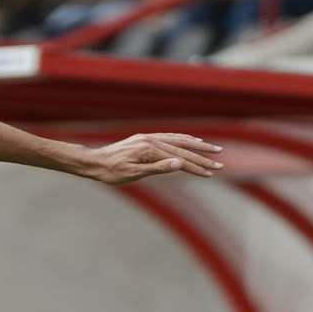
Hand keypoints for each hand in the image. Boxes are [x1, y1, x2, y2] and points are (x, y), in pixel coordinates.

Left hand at [72, 133, 223, 185]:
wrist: (92, 162)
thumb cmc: (110, 172)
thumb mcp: (133, 174)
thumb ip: (158, 168)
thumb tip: (180, 163)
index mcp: (150, 149)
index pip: (180, 160)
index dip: (197, 167)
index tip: (212, 173)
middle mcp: (151, 140)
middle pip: (182, 149)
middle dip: (202, 157)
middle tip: (220, 163)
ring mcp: (147, 138)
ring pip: (177, 140)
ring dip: (195, 145)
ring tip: (211, 149)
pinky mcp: (144, 139)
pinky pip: (168, 137)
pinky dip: (181, 139)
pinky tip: (189, 141)